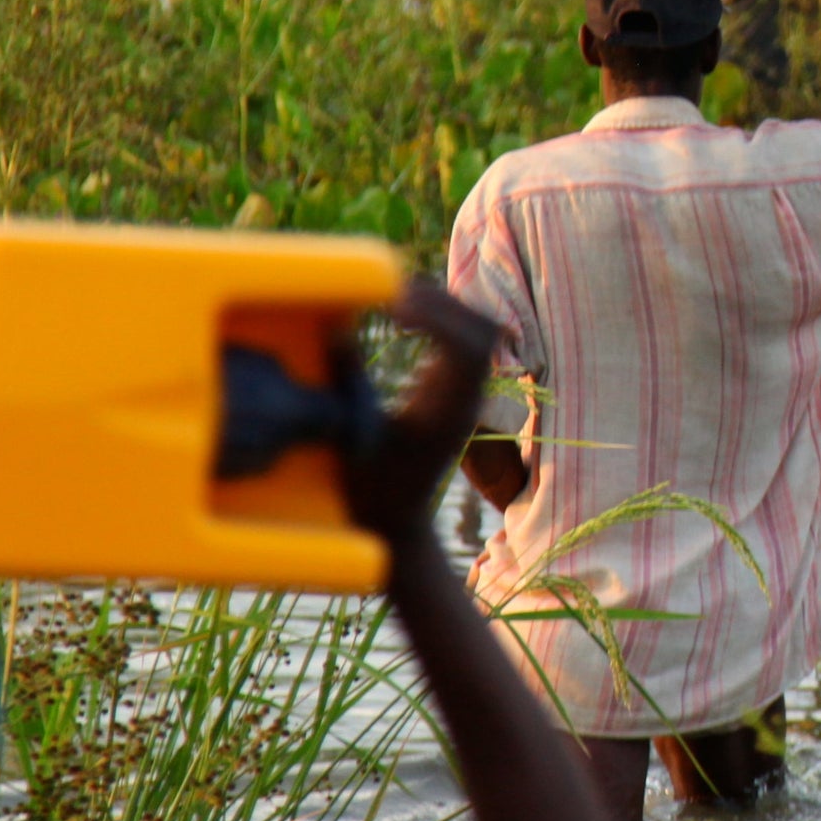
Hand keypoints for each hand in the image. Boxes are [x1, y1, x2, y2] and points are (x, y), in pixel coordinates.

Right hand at [340, 279, 498, 555]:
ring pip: (478, 333)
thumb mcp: (350, 441)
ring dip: (443, 308)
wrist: (393, 527)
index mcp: (448, 414)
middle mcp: (466, 401)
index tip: (394, 307)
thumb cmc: (367, 493)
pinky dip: (439, 320)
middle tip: (391, 293)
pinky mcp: (453, 391)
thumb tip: (337, 332)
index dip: (439, 319)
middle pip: (483, 333)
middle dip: (442, 303)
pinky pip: (463, 341)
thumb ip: (347, 388)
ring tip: (395, 298)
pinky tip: (401, 315)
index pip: (469, 351)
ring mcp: (464, 396)